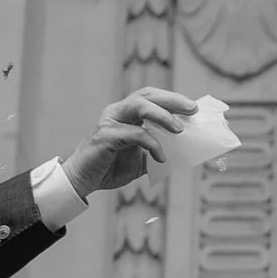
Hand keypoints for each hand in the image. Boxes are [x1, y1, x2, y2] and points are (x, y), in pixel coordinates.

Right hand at [60, 88, 201, 196]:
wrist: (82, 181)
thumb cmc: (110, 168)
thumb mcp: (141, 160)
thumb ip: (158, 151)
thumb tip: (186, 151)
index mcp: (126, 114)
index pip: (151, 98)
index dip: (173, 99)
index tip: (194, 108)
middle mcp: (117, 112)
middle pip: (147, 95)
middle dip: (172, 100)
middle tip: (192, 110)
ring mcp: (110, 122)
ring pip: (139, 106)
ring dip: (162, 116)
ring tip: (179, 129)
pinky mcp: (105, 136)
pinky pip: (134, 134)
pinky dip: (151, 143)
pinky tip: (161, 157)